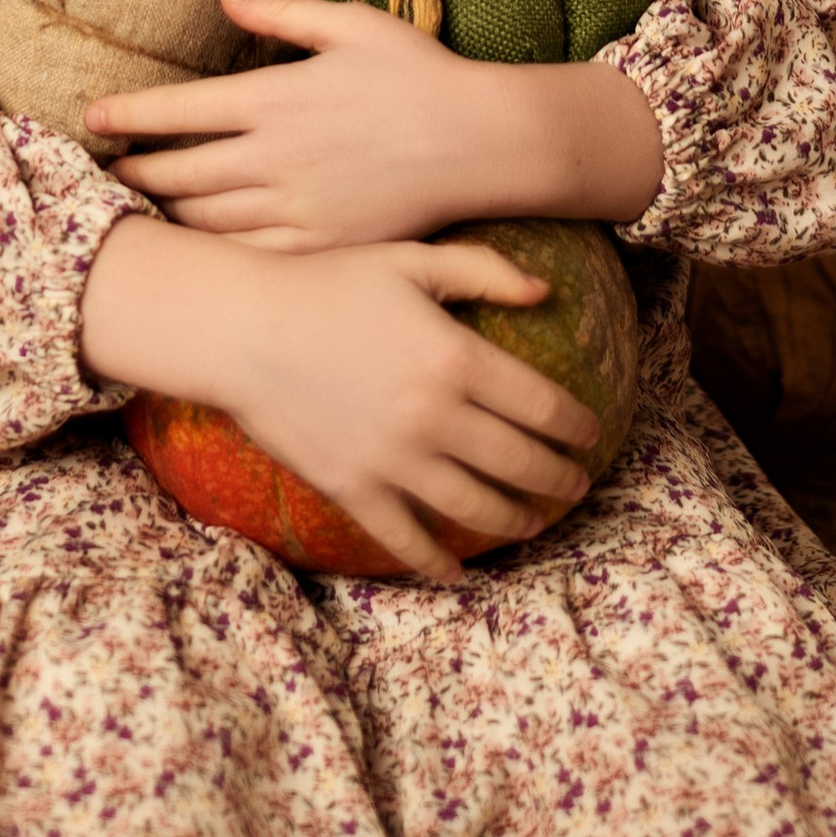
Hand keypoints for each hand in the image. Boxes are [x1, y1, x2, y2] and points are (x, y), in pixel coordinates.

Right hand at [80, 217, 598, 582]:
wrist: (243, 329)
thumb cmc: (327, 284)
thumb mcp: (410, 261)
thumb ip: (483, 272)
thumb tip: (545, 292)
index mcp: (456, 359)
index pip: (543, 407)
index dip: (577, 427)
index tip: (593, 434)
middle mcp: (435, 417)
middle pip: (520, 464)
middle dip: (558, 479)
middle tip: (576, 485)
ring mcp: (394, 460)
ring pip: (476, 508)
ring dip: (516, 521)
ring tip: (533, 522)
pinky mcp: (354, 489)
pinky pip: (407, 540)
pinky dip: (436, 565)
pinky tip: (457, 575)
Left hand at [86, 0, 666, 249]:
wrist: (481, 143)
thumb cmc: (419, 75)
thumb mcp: (351, 27)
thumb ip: (280, 19)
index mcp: (276, 98)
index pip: (178, 111)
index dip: (127, 117)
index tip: (92, 118)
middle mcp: (276, 156)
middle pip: (178, 174)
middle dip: (134, 173)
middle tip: (102, 173)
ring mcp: (297, 207)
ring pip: (205, 221)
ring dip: (165, 215)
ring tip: (138, 211)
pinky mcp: (321, 246)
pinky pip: (250, 255)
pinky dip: (214, 252)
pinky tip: (198, 249)